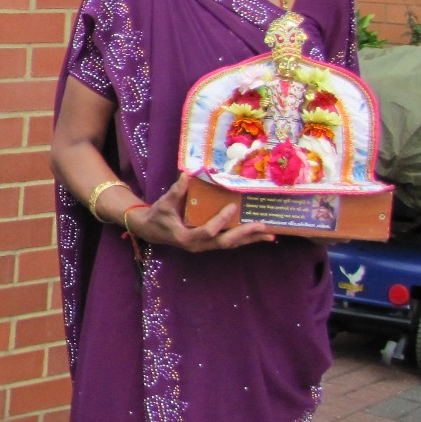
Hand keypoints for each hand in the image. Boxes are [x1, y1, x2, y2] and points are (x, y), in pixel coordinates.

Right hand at [129, 173, 276, 252]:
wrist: (150, 230)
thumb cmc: (157, 216)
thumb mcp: (164, 204)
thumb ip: (176, 191)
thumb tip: (186, 174)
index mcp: (186, 237)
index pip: (207, 231)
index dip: (221, 220)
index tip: (232, 207)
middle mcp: (198, 246)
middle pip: (225, 242)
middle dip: (245, 234)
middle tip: (262, 226)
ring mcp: (204, 246)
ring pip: (230, 245)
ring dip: (250, 239)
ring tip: (270, 234)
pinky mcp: (209, 244)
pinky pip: (228, 242)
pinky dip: (244, 239)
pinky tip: (258, 235)